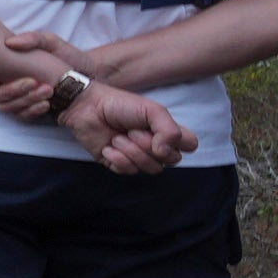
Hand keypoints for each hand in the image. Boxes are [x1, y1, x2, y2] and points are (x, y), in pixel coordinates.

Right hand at [0, 30, 73, 121]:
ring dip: (25, 100)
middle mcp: (6, 85)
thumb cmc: (69, 56)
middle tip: (32, 81)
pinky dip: (33, 111)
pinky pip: (22, 117)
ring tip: (48, 90)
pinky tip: (47, 104)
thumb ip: (32, 38)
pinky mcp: (30, 112)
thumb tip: (9, 43)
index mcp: (4, 68)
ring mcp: (17, 100)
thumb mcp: (52, 42)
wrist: (89, 75)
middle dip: (10, 90)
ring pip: (7, 108)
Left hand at [63, 81, 196, 174]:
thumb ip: (169, 130)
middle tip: (131, 131)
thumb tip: (165, 152)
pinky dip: (117, 158)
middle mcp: (156, 147)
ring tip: (117, 137)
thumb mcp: (152, 110)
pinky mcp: (119, 164)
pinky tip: (108, 146)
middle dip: (149, 145)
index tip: (160, 132)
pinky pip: (128, 171)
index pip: (190, 146)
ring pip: (150, 168)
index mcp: (167, 132)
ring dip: (131, 151)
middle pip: (171, 160)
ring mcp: (138, 157)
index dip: (179, 143)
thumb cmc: (121, 105)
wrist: (88, 109)